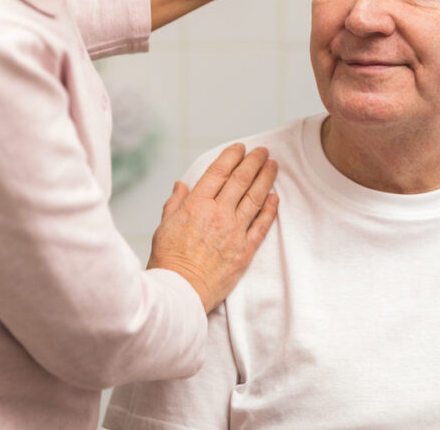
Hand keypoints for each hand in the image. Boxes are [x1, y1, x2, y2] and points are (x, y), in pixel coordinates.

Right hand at [147, 144, 278, 312]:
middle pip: (241, 180)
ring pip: (255, 198)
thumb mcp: (164, 226)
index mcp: (196, 205)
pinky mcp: (245, 250)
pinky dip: (270, 209)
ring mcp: (234, 231)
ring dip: (266, 178)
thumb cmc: (168, 261)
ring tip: (273, 165)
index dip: (231, 157)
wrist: (179, 292)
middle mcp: (218, 214)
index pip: (218, 172)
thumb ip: (175, 203)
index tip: (240, 148)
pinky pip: (262, 225)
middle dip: (254, 162)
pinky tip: (275, 197)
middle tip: (263, 151)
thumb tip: (181, 185)